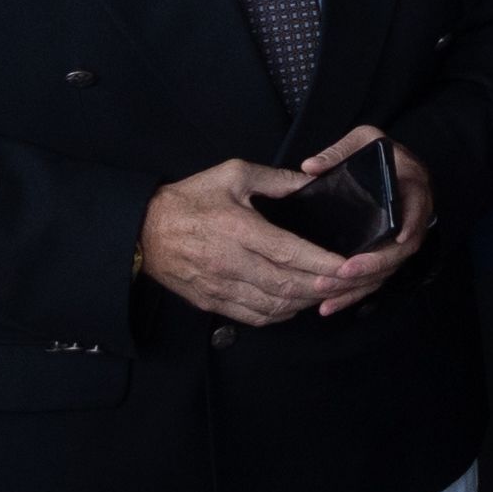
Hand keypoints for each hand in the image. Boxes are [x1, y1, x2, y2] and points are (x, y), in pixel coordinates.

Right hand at [137, 156, 374, 326]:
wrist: (143, 230)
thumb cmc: (189, 199)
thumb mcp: (232, 174)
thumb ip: (275, 179)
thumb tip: (310, 182)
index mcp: (238, 229)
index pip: (290, 252)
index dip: (323, 263)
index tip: (349, 266)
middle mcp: (230, 262)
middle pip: (287, 284)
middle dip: (322, 286)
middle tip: (347, 282)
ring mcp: (220, 287)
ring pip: (274, 305)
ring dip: (305, 302)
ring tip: (327, 292)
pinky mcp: (212, 302)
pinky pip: (254, 317)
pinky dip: (281, 314)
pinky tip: (295, 304)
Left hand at [296, 125, 434, 316]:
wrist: (401, 167)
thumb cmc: (385, 153)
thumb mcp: (368, 140)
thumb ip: (341, 151)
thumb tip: (309, 167)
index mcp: (412, 188)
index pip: (418, 211)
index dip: (410, 226)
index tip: (395, 239)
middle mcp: (412, 220)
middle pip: (398, 253)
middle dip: (371, 266)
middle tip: (341, 274)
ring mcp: (399, 242)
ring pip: (384, 273)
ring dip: (357, 288)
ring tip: (326, 297)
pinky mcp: (386, 256)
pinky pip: (373, 280)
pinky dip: (352, 295)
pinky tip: (328, 306)